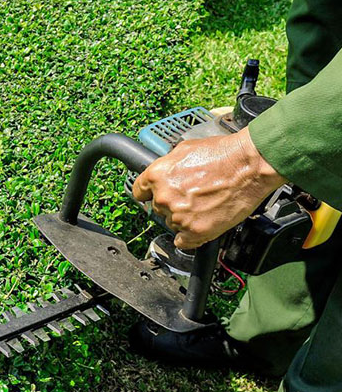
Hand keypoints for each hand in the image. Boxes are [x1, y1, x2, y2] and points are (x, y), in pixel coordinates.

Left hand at [132, 128, 285, 249]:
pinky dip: (191, 237)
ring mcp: (179, 216)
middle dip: (172, 204)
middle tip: (193, 196)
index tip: (155, 196)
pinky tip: (201, 224)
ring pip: (172, 224)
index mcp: (157, 176)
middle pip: (158, 209)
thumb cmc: (223, 154)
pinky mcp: (195, 231)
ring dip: (184, 218)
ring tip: (205, 205)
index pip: (139, 192)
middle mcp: (164, 197)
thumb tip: (164, 173)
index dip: (149, 193)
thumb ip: (168, 165)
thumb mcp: (185, 149)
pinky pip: (183, 242)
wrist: (250, 165)